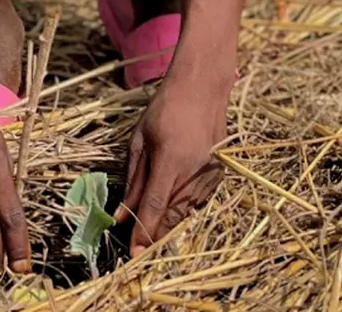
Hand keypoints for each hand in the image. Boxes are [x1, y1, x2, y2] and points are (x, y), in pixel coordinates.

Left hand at [114, 71, 229, 253]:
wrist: (203, 87)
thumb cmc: (165, 108)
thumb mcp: (140, 141)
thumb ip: (133, 180)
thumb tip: (122, 214)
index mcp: (171, 160)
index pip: (155, 206)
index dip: (143, 233)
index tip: (133, 254)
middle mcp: (194, 170)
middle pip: (174, 216)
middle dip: (156, 234)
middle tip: (139, 246)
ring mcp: (210, 171)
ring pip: (188, 212)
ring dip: (170, 223)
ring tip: (153, 228)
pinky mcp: (218, 171)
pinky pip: (199, 199)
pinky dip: (185, 208)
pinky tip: (172, 205)